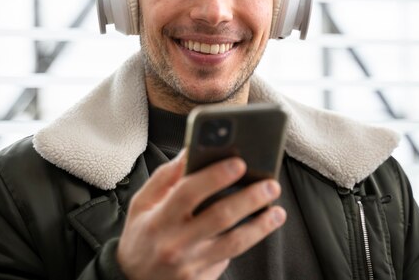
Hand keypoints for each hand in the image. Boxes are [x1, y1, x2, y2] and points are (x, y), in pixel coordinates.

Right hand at [116, 150, 285, 279]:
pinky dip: (248, 239)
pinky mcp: (201, 278)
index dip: (215, 176)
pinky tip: (262, 226)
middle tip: (270, 185)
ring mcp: (190, 264)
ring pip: (234, 242)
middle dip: (249, 198)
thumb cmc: (140, 236)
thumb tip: (190, 151)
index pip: (189, 192)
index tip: (239, 162)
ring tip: (277, 210)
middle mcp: (175, 242)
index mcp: (158, 218)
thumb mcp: (141, 204)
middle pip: (219, 216)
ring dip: (260, 225)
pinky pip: (230, 257)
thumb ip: (165, 177)